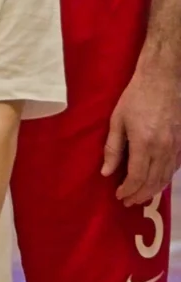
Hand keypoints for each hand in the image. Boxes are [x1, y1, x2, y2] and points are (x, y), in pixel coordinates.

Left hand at [102, 63, 180, 206]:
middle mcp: (163, 149)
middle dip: (140, 195)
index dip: (128, 190)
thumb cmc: (136, 97)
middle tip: (128, 202)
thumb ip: (113, 148)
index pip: (137, 177)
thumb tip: (106, 172)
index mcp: (145, 144)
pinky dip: (165, 178)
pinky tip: (157, 181)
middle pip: (153, 181)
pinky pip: (175, 167)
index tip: (119, 196)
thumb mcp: (117, 121)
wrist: (164, 79)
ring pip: (166, 177)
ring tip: (140, 196)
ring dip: (153, 190)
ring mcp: (176, 146)